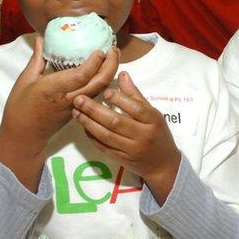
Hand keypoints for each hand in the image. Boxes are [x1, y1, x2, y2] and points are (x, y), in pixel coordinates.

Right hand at [0, 36, 118, 158]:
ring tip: (113, 56)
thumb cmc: (21, 105)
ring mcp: (77, 106)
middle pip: (98, 83)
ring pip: (100, 89)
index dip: (94, 62)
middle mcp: (70, 98)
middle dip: (110, 65)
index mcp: (55, 89)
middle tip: (114, 49)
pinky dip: (103, 81)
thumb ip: (37, 58)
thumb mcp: (26, 79)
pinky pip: (95, 94)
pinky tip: (104, 70)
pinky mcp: (80, 110)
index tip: (100, 49)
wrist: (25, 134)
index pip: (82, 75)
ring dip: (110, 72)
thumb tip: (41, 38)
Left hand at [71, 71, 180, 200]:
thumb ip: (135, 95)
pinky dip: (92, 136)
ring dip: (88, 123)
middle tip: (79, 99)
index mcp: (153, 121)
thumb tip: (122, 74)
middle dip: (94, 110)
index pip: (135, 108)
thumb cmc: (158, 134)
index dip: (119, 99)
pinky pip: (103, 147)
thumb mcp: (153, 114)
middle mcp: (143, 136)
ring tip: (76, 112)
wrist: (162, 165)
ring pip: (106, 135)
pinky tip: (84, 126)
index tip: (104, 91)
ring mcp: (131, 150)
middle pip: (116, 122)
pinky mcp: (122, 159)